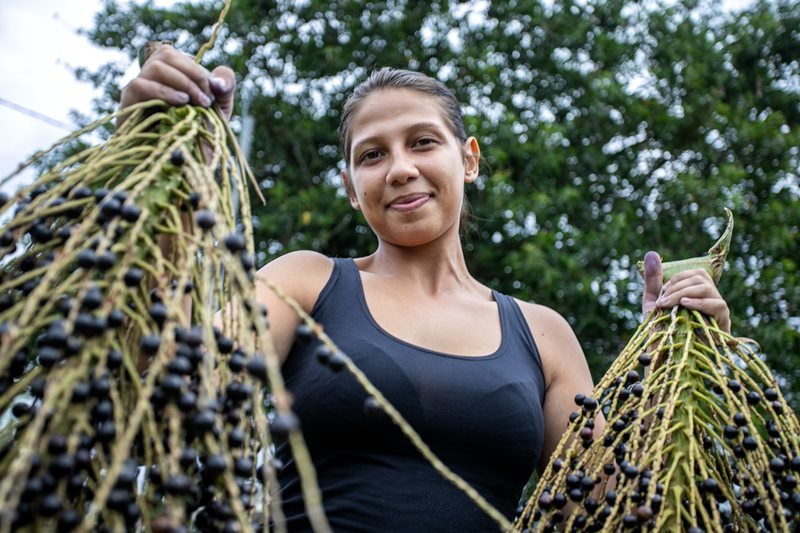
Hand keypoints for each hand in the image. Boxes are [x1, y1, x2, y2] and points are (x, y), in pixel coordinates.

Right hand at [119, 43, 235, 121]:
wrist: (189, 163)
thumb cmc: (202, 132)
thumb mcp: (221, 105)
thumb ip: (225, 84)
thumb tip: (216, 80)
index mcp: (169, 73)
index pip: (176, 54)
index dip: (196, 69)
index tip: (212, 93)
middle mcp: (151, 78)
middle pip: (165, 55)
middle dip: (192, 74)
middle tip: (206, 100)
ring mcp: (138, 91)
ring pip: (154, 67)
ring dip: (181, 82)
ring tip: (198, 103)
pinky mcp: (128, 106)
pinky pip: (139, 86)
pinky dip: (163, 91)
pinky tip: (181, 102)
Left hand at [641, 251, 730, 332]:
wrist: (662, 357)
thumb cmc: (659, 331)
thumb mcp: (653, 303)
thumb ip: (653, 280)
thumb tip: (652, 253)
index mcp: (696, 294)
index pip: (695, 274)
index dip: (677, 279)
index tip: (662, 293)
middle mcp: (709, 300)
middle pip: (701, 278)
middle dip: (678, 286)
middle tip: (662, 302)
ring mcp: (717, 313)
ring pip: (708, 289)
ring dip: (684, 293)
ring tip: (670, 304)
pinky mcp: (722, 325)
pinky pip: (718, 306)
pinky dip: (701, 303)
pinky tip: (685, 305)